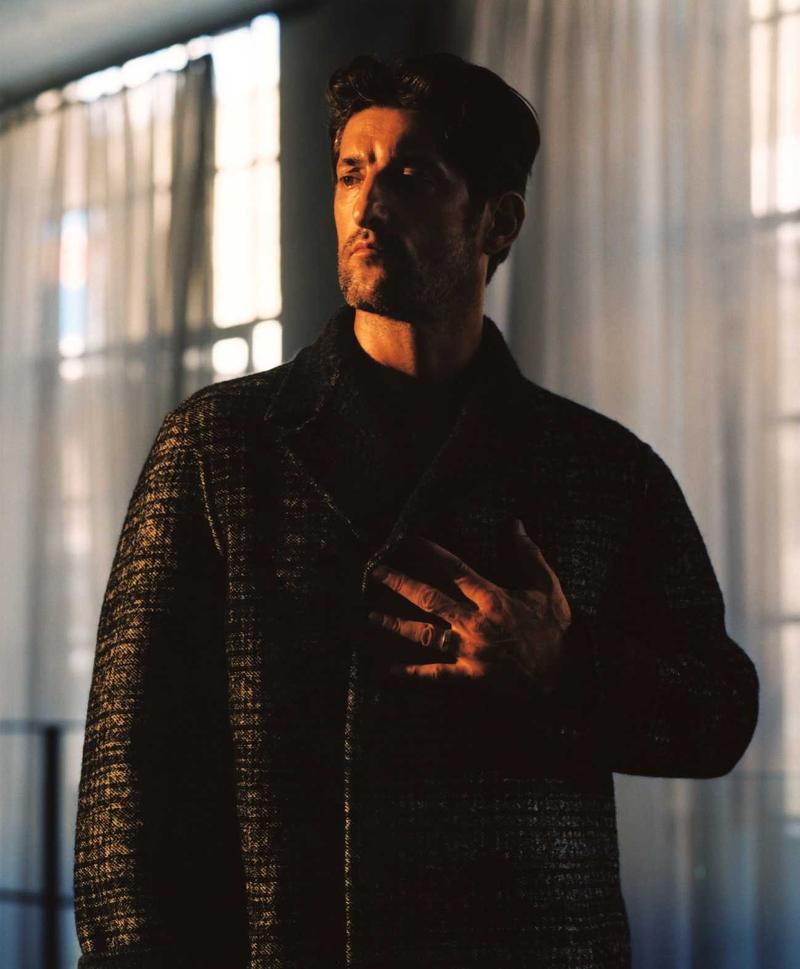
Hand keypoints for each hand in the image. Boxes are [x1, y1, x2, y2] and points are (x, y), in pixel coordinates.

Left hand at [366, 519, 572, 693]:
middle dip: (400, 584)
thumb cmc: (557, 630)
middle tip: (375, 573)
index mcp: (493, 598)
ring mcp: (470, 651)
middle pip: (430, 598)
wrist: (568, 677)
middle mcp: (476, 622)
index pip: (454, 569)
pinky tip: (386, 672)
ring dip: (395, 625)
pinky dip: (410, 674)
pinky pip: (434, 675)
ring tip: (370, 617)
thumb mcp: (547, 587)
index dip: (430, 553)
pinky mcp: (469, 677)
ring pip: (425, 635)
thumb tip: (514, 523)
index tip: (408, 541)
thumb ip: (528, 555)